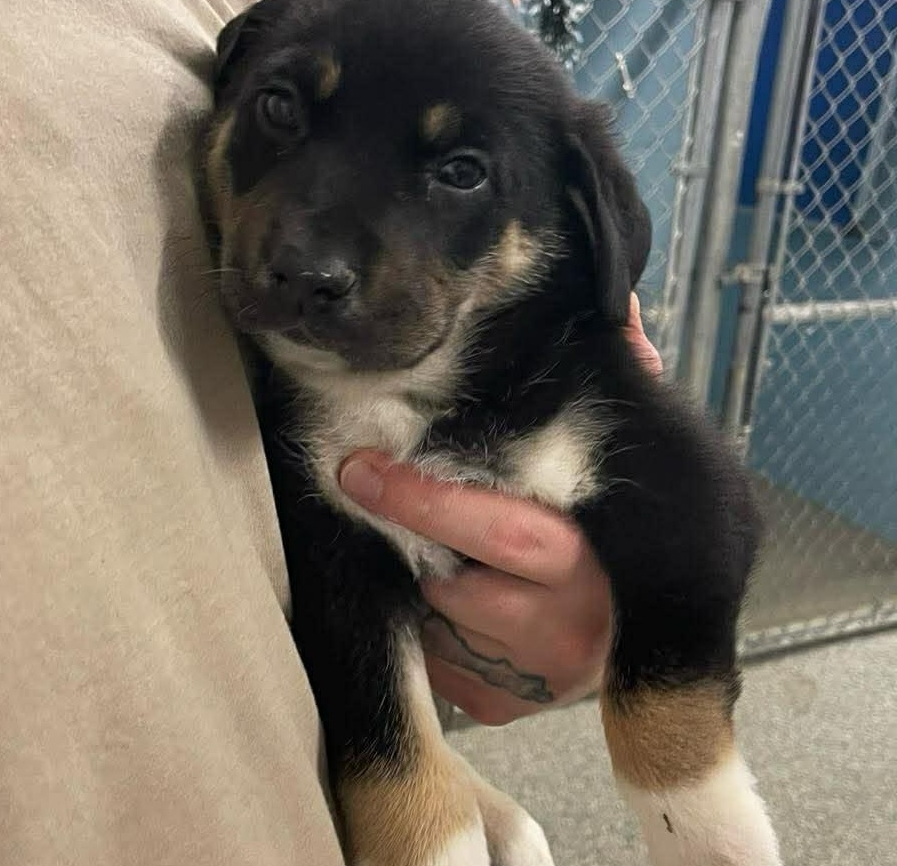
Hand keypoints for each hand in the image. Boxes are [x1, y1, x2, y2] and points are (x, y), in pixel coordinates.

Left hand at [338, 294, 660, 725]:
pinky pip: (440, 667)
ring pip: (438, 621)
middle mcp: (568, 627)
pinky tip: (461, 607)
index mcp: (593, 560)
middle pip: (453, 583)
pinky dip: (435, 631)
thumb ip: (616, 390)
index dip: (421, 498)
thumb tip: (615, 308)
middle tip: (370, 489)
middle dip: (410, 540)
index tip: (357, 468)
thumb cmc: (631, 533)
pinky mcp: (509, 707)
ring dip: (427, 583)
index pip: (495, 529)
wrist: (660, 634)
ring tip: (451, 554)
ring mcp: (537, 678)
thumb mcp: (633, 466)